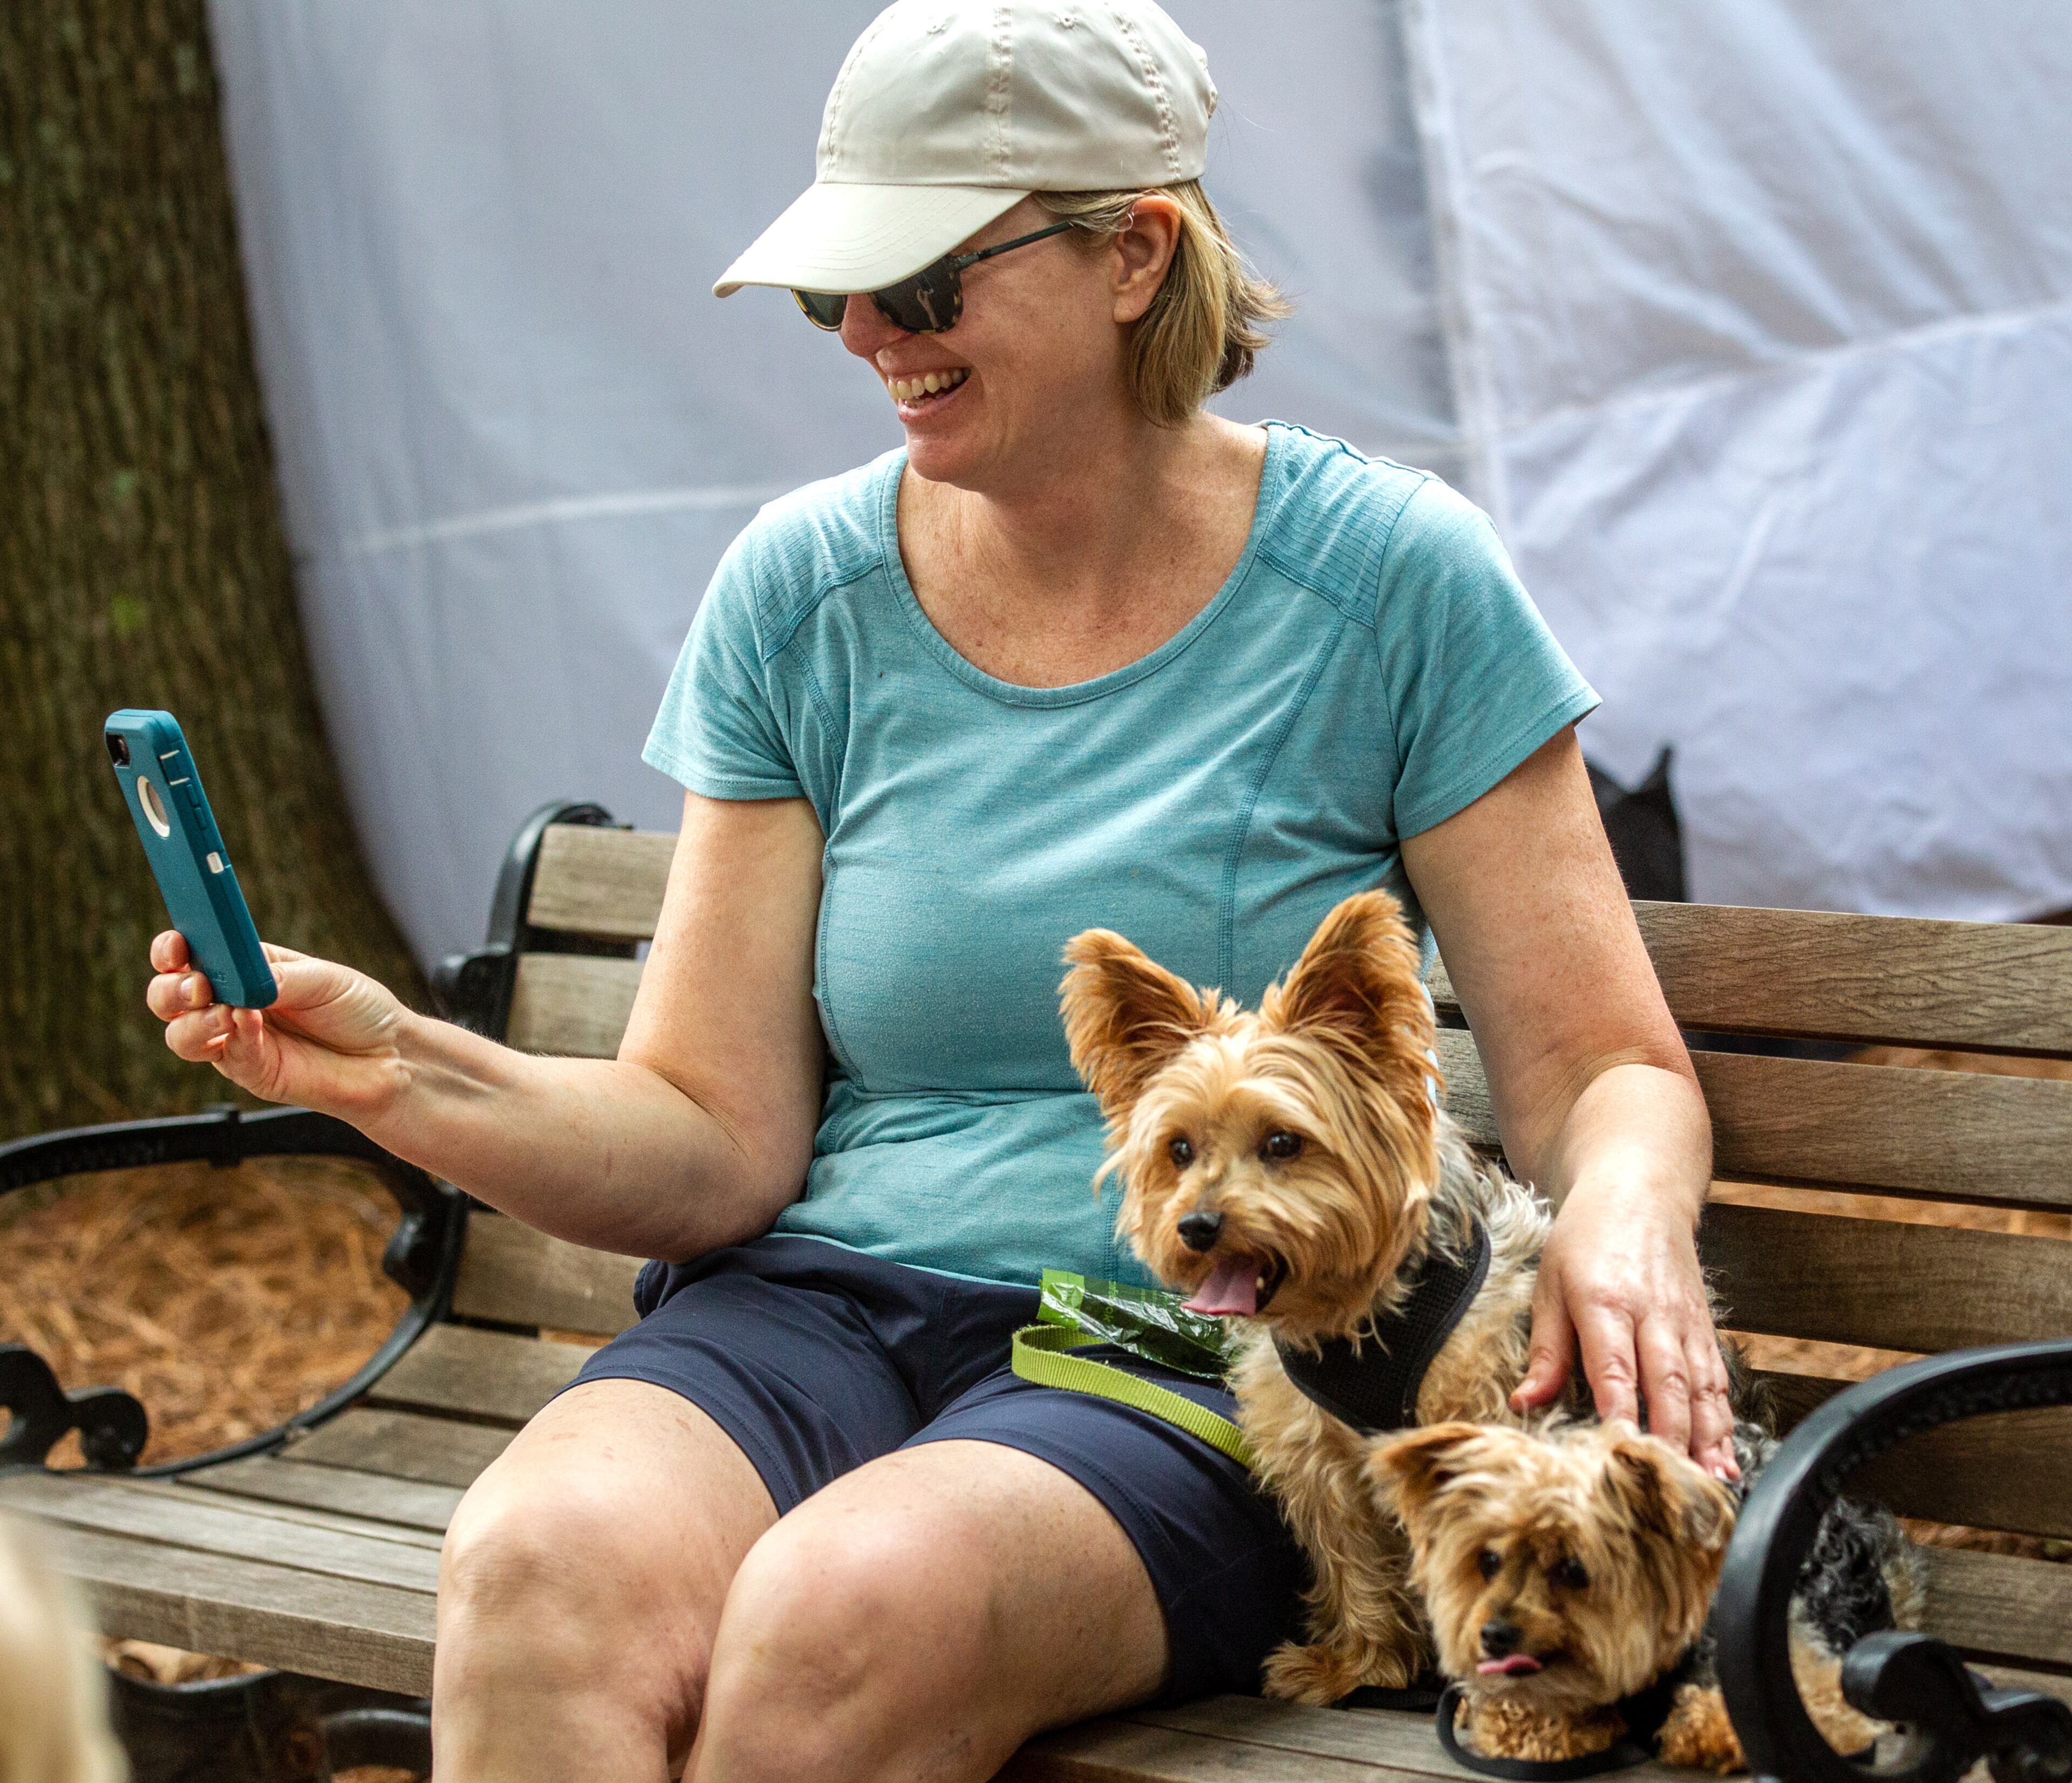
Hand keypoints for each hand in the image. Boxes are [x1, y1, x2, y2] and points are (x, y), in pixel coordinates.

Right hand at [146, 930, 411, 1123]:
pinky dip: (235, 1039)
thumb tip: (239, 977)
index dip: (171, 949)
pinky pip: (226, 1057)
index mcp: (243, 967)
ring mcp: (236, 1039)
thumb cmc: (358, 1009)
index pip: (190, 954)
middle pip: (169, 997)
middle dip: (171, 988)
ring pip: (180, 1034)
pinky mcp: (251, 1071)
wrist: (389, 1056)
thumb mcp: (323, 979)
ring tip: (224, 1013)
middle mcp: (231, 1002)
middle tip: (198, 985)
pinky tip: (251, 1025)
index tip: (175, 945)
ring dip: (192, 1021)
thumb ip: (277, 976)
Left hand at [1509, 1178, 1738, 1478]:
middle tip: (1670, 1487)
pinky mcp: (1704, 1327)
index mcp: (1605, 1302)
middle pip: (1667, 1384)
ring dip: (1707, 1439)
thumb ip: (1545, 1349)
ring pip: (1701, 1387)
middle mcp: (1653, 1314)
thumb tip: (1525, 1402)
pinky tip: (1725, 1455)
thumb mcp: (1549, 1284)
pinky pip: (1717, 1379)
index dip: (1621, 1412)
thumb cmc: (1585, 1238)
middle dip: (1671, 1438)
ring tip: (1709, 1485)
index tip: (1621, 1454)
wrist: (1639, 1190)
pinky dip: (1724, 1420)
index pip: (1615, 1367)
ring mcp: (1685, 1321)